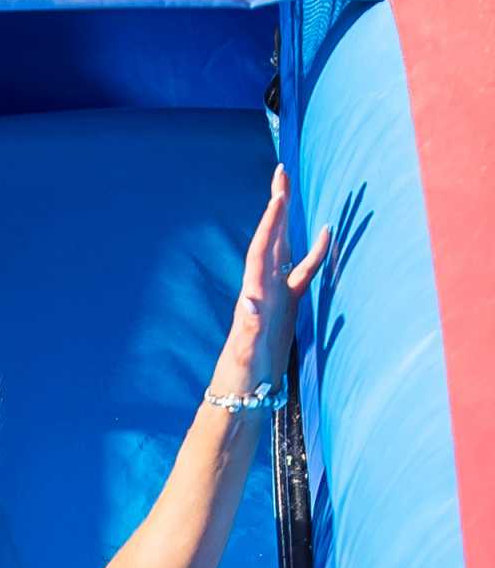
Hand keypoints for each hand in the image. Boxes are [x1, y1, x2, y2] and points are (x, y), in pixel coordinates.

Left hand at [212, 166, 331, 395]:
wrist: (243, 394)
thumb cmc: (242, 376)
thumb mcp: (245, 352)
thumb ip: (250, 328)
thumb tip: (252, 302)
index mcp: (254, 295)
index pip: (261, 251)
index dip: (270, 225)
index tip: (278, 195)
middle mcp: (262, 289)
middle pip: (271, 240)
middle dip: (277, 207)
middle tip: (281, 173)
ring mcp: (275, 296)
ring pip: (285, 251)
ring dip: (290, 222)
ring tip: (294, 193)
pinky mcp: (286, 307)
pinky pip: (302, 273)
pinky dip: (314, 254)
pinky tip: (325, 237)